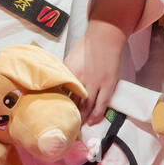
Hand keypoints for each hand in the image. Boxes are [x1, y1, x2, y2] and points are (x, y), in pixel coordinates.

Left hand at [64, 0, 143, 124]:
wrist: (104, 38)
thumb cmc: (86, 48)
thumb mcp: (69, 60)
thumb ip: (64, 75)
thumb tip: (57, 87)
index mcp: (69, 73)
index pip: (61, 94)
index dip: (58, 106)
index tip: (55, 114)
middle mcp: (81, 79)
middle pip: (73, 103)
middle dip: (69, 116)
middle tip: (65, 126)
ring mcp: (96, 83)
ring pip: (88, 106)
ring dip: (83, 118)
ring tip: (78, 127)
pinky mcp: (108, 85)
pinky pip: (102, 104)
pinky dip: (97, 114)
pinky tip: (93, 121)